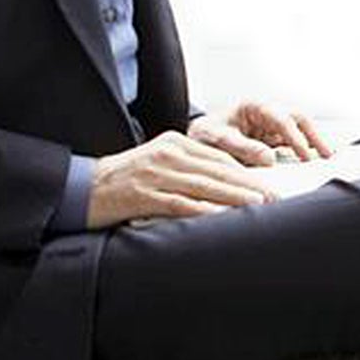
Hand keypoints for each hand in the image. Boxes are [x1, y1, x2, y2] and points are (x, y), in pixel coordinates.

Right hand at [85, 130, 278, 228]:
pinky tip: (220, 218)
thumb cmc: (126, 180)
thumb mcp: (159, 165)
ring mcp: (155, 174)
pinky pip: (180, 203)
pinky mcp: (144, 195)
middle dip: (249, 184)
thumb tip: (225, 187)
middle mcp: (167, 153)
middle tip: (275, 197)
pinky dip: (203, 211)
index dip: (246, 171)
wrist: (84, 188)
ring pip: (204, 185)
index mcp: (174, 142)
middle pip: (217, 169)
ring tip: (260, 207)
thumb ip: (190, 170)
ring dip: (235, 197)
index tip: (268, 184)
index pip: (218, 156)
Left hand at [188, 100, 334, 167]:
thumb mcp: (217, 139)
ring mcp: (270, 126)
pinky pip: (293, 142)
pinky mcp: (271, 139)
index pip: (281, 118)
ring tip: (328, 157)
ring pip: (299, 128)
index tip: (304, 155)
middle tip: (327, 154)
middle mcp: (265, 113)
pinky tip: (315, 160)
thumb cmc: (204, 134)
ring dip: (314, 140)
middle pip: (297, 117)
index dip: (295, 137)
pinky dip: (306, 149)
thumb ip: (242, 147)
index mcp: (252, 107)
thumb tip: (269, 158)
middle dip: (314, 134)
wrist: (196, 137)